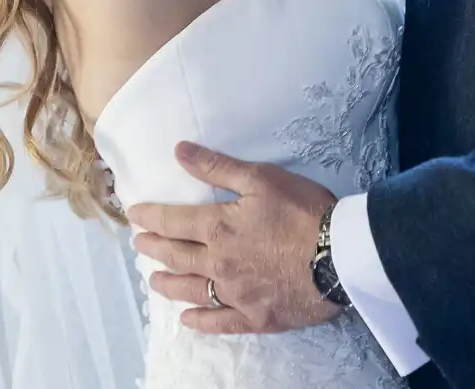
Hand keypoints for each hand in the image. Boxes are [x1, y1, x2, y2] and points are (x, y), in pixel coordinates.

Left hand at [126, 143, 341, 335]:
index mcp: (218, 228)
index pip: (173, 222)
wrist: (339, 255)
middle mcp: (219, 264)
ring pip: (192, 290)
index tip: (135, 215)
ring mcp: (236, 294)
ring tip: (153, 280)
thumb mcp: (261, 178)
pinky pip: (219, 322)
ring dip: (168, 284)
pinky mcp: (255, 316)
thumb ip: (217, 166)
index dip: (151, 217)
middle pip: (177, 256)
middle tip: (139, 245)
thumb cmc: (303, 211)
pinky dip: (200, 321)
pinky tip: (187, 319)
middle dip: (154, 248)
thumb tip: (178, 151)